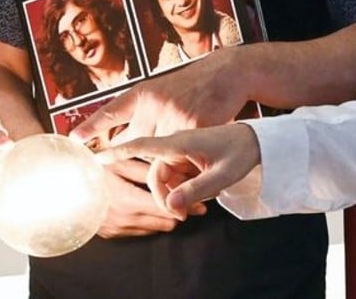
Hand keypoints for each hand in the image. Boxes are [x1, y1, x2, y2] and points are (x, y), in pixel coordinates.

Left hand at [71, 47, 252, 144]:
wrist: (226, 74)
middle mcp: (155, 104)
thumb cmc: (190, 83)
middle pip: (134, 142)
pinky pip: (182, 154)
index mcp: (143, 93)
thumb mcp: (158, 88)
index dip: (91, 126)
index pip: (111, 112)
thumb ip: (140, 110)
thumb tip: (119, 138)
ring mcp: (174, 117)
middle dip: (133, 150)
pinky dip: (183, 159)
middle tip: (135, 153)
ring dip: (161, 158)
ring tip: (169, 153)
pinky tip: (189, 153)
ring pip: (157, 153)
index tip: (75, 140)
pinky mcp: (195, 128)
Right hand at [95, 158, 197, 237]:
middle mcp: (123, 220)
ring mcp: (116, 229)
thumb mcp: (119, 162)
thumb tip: (175, 181)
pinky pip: (139, 230)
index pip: (166, 210)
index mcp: (127, 201)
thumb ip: (146, 172)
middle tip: (188, 198)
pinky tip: (149, 206)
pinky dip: (148, 220)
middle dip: (177, 210)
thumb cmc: (88, 168)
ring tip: (170, 200)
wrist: (59, 185)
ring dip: (163, 216)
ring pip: (154, 228)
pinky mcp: (111, 233)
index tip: (199, 198)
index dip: (185, 204)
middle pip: (164, 223)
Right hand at [102, 123, 259, 217]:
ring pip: (165, 177)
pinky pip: (175, 175)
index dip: (118, 152)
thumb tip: (171, 206)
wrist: (258, 139)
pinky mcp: (186, 156)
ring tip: (200, 204)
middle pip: (155, 174)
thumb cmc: (242, 150)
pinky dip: (183, 188)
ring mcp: (180, 151)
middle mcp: (175, 144)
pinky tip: (201, 193)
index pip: (141, 146)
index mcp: (179, 142)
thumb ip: (196, 190)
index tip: (97, 157)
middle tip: (183, 216)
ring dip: (175, 193)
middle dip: (163, 196)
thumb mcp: (223, 174)